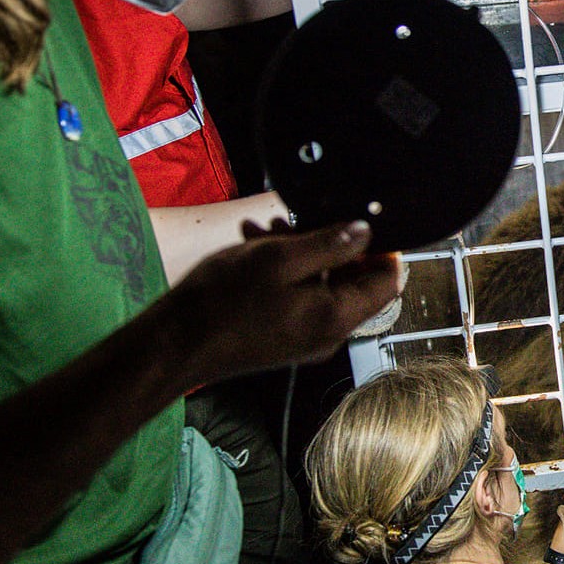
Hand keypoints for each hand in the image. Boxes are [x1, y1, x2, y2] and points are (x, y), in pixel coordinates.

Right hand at [159, 220, 401, 386]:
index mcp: (336, 317)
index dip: (383, 249)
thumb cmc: (221, 304)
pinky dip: (283, 271)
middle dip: (330, 244)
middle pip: (352, 282)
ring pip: (319, 285)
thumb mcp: (280, 259)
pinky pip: (298, 297)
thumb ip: (329, 244)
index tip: (367, 222)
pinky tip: (253, 247)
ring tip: (266, 230)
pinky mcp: (283, 335)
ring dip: (298, 252)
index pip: (386, 283)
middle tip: (300, 220)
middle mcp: (327, 334)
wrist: (176, 343)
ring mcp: (305, 337)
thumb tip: (364, 232)